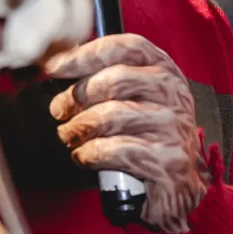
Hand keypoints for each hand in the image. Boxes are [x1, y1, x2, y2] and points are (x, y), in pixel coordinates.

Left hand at [46, 34, 210, 233]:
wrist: (177, 185)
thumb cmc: (146, 138)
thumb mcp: (134, 100)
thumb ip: (105, 79)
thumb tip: (59, 63)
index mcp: (166, 71)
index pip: (127, 48)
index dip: (86, 54)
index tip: (55, 67)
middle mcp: (174, 94)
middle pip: (114, 80)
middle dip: (76, 96)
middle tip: (59, 110)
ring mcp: (173, 126)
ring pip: (109, 116)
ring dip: (78, 128)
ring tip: (70, 136)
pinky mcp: (166, 159)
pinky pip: (111, 150)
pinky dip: (88, 154)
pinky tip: (85, 157)